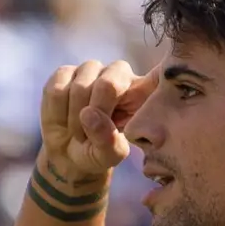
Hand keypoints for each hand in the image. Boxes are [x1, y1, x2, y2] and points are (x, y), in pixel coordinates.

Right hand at [40, 60, 158, 188]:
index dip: (161, 74)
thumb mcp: (108, 155)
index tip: (167, 76)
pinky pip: (57, 88)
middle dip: (98, 113)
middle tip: (92, 136)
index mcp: (140, 90)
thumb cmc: (97, 152)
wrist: (68, 153)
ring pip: (80, 86)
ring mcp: (90, 70)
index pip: (156, 75)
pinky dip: (57, 111)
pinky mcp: (64, 73)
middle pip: (110, 83)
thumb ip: (106, 140)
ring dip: (75, 118)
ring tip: (79, 133)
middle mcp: (117, 73)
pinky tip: (65, 119)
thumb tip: (89, 114)